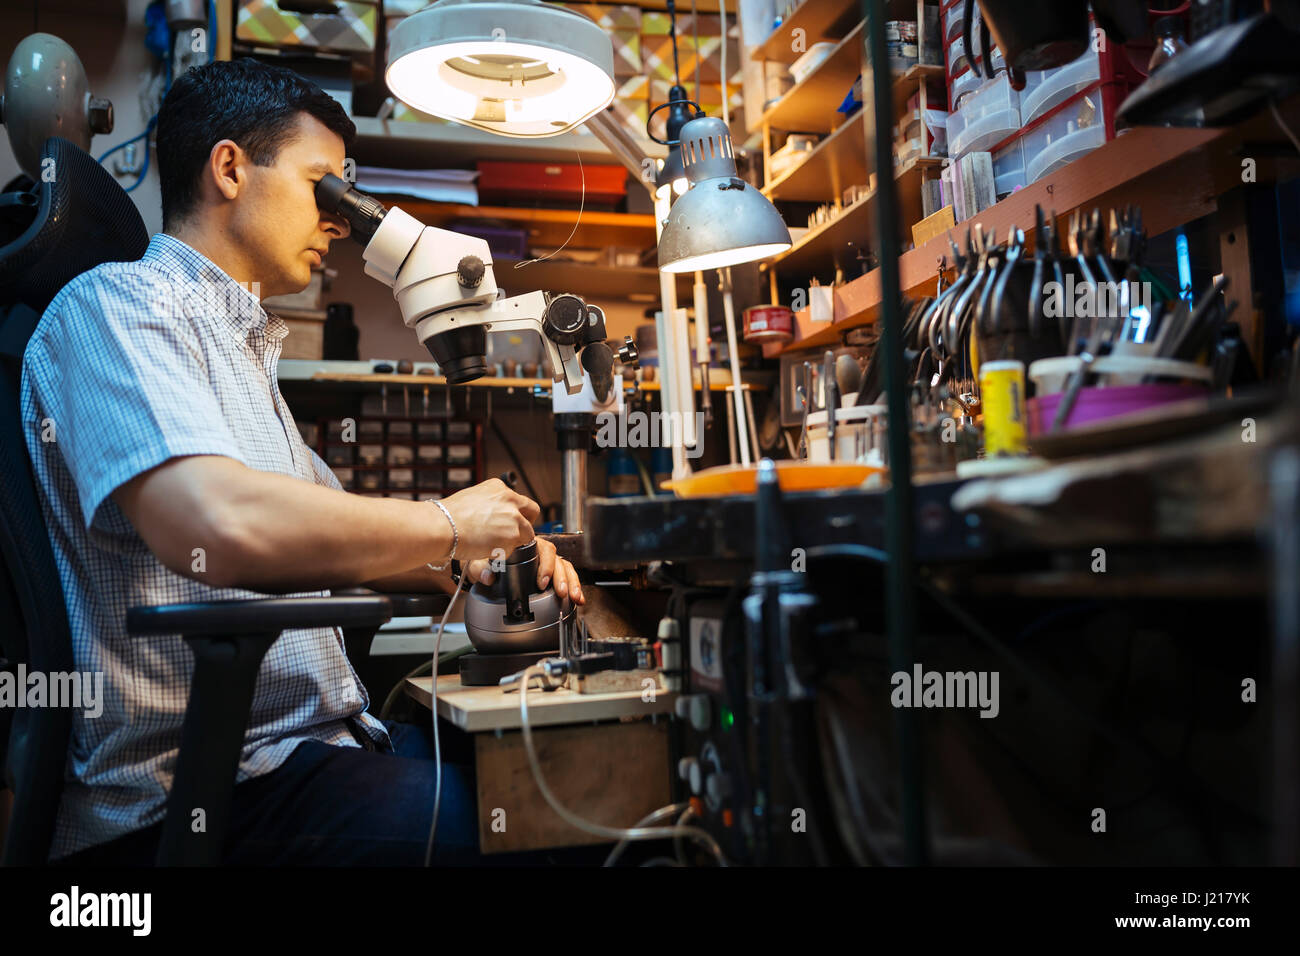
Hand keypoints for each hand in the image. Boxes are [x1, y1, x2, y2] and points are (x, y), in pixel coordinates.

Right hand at [438, 478, 539, 560]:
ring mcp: (513, 518)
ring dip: (512, 542)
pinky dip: (503, 553)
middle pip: (532, 514)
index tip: (511, 522)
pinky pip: (513, 549)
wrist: (442, 526)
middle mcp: (510, 500)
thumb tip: (493, 513)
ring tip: (491, 545)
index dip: (518, 514)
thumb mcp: (472, 497)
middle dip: (524, 526)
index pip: (521, 501)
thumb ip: (490, 504)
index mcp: (500, 488)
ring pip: (525, 535)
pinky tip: (486, 549)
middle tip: (512, 536)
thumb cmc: (448, 515)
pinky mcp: (512, 536)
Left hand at [464, 537, 583, 604]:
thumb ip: (481, 568)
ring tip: (574, 597)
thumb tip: (488, 577)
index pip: (542, 549)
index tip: (542, 582)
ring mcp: (545, 560)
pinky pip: (565, 574)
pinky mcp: (550, 571)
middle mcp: (538, 550)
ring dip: (571, 582)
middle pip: (557, 559)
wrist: (484, 562)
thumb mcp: (478, 561)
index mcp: (525, 544)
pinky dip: (573, 586)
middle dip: (562, 577)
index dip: (545, 565)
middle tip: (560, 592)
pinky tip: (577, 598)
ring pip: (564, 566)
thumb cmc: (484, 558)